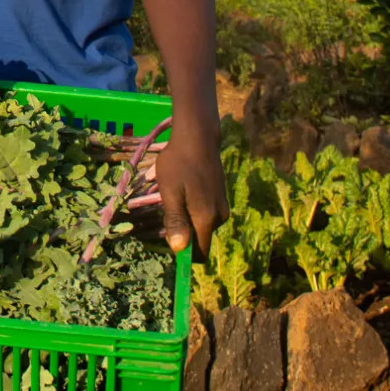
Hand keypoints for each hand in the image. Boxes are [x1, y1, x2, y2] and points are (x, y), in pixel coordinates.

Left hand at [147, 113, 226, 255]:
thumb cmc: (179, 163)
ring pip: (202, 225)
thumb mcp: (170, 192)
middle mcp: (220, 216)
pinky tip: (185, 189)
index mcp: (207, 219)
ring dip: (187, 218)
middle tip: (167, 208)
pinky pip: (206, 213)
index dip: (183, 252)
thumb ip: (176, 221)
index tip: (167, 235)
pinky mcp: (221, 197)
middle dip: (182, 232)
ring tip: (175, 194)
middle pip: (200, 239)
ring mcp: (222, 206)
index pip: (199, 253)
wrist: (198, 137)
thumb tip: (180, 249)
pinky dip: (194, 208)